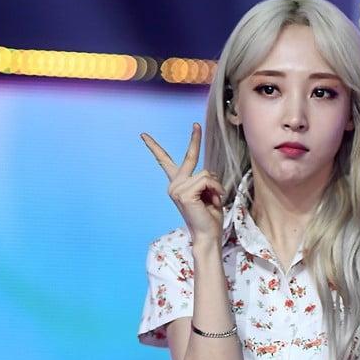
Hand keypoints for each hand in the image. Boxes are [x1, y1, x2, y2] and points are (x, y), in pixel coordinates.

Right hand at [140, 124, 225, 241]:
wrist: (208, 235)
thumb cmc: (209, 217)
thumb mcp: (207, 194)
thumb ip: (204, 181)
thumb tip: (207, 175)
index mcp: (177, 185)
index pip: (165, 163)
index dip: (154, 148)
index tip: (143, 136)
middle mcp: (174, 185)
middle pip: (188, 157)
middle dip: (193, 140)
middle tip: (196, 125)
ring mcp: (177, 189)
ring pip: (205, 173)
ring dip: (216, 186)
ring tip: (214, 199)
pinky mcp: (184, 193)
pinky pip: (207, 180)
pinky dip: (215, 189)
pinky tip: (213, 200)